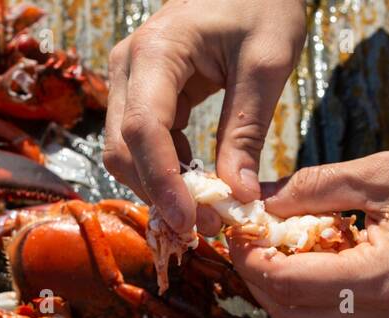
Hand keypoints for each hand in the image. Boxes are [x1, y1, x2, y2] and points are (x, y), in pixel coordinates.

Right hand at [104, 0, 305, 233]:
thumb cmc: (263, 4)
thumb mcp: (267, 63)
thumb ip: (247, 130)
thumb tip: (237, 195)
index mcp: (156, 52)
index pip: (143, 131)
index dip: (162, 183)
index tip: (190, 221)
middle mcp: (128, 67)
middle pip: (121, 149)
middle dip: (158, 193)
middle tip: (205, 225)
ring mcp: (129, 80)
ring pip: (125, 152)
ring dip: (159, 187)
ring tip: (206, 211)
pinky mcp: (141, 93)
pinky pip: (142, 144)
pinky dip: (166, 172)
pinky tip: (199, 185)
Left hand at [230, 139, 388, 317]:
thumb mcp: (381, 171)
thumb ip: (313, 188)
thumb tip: (258, 200)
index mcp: (385, 279)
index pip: (290, 284)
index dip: (250, 261)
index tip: (235, 232)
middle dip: (259, 283)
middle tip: (247, 244)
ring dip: (285, 295)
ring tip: (277, 250)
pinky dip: (316, 301)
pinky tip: (315, 262)